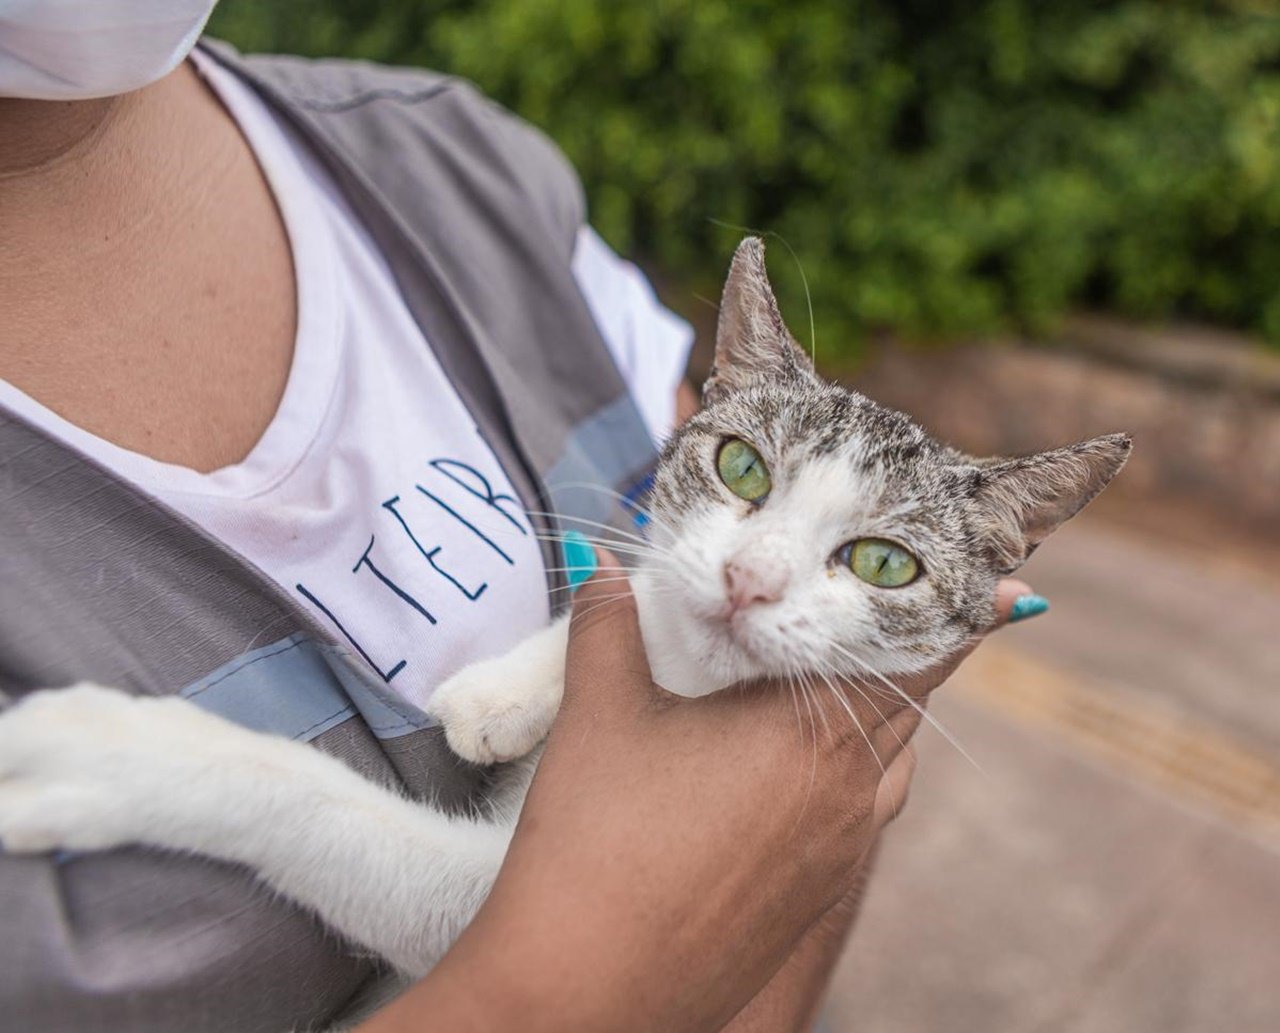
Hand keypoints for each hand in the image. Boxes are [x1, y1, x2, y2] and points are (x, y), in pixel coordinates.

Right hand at [361, 553, 1029, 1032]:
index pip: (917, 662)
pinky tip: (802, 763)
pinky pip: (862, 813)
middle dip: (913, 657)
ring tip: (858, 679)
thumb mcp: (602, 717)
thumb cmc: (598, 845)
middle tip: (906, 611)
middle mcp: (848, 798)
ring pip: (890, 766)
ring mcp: (837, 855)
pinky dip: (855, 771)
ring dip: (885, 717)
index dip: (958, 617)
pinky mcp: (813, 896)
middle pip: (910, 709)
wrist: (588, 987)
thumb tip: (606, 566)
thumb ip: (610, 625)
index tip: (1003, 588)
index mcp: (814, 739)